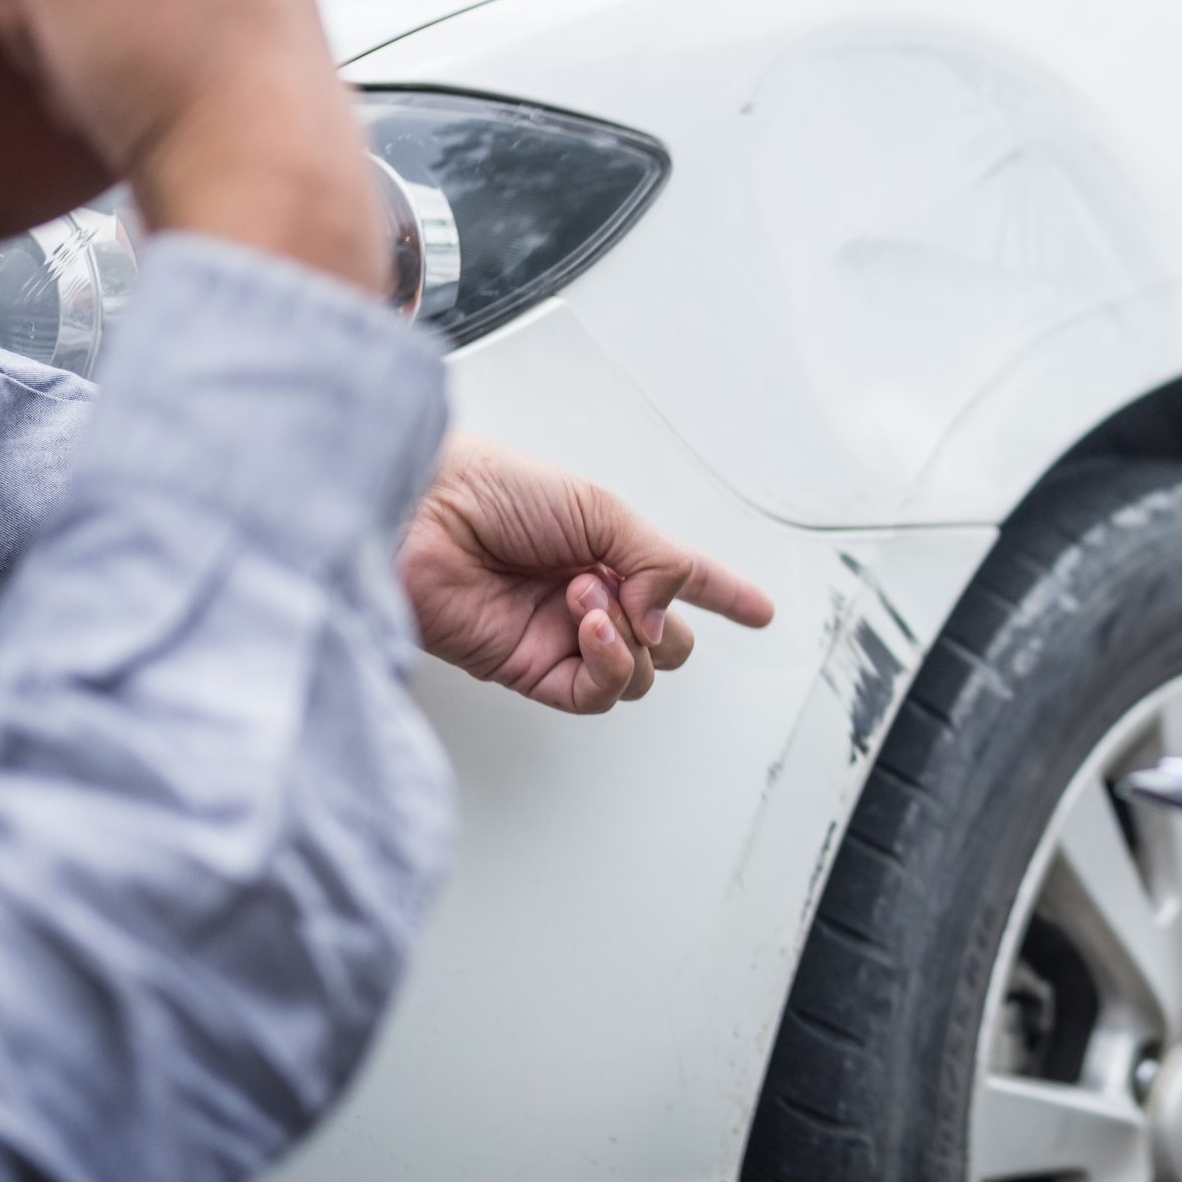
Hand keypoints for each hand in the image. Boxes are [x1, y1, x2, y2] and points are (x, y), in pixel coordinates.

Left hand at [400, 435, 776, 714]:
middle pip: (668, 642)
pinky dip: (607, 665)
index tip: (760, 612)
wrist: (420, 515)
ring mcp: (561, 636)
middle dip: (666, 623)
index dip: (725, 594)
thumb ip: (656, 562)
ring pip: (639, 673)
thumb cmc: (490, 488)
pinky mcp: (529, 670)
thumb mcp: (599, 507)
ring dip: (629, 638)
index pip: (681, 578)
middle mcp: (588, 595)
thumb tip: (670, 619)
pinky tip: (587, 629)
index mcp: (607, 546)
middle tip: (628, 590)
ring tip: (586, 598)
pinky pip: (595, 693)